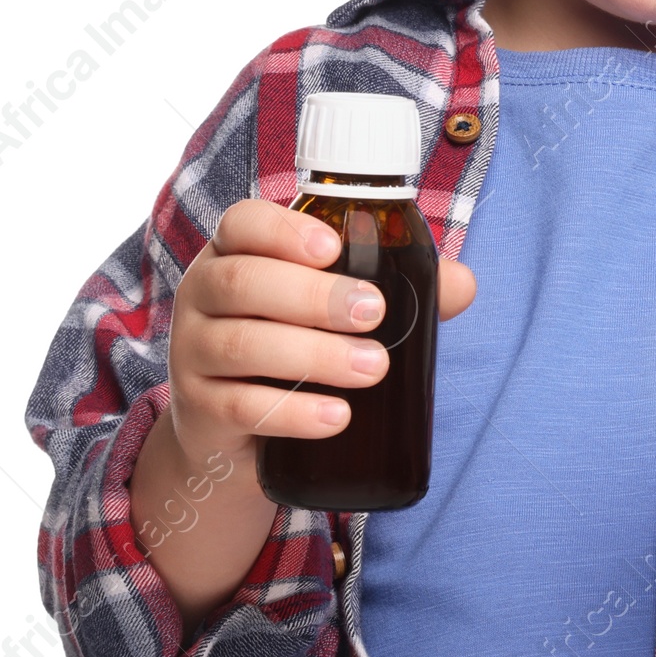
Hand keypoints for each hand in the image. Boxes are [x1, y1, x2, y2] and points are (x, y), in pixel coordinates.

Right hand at [167, 197, 475, 482]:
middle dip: (314, 295)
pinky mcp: (198, 411)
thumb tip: (464, 284)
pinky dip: (293, 412)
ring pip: (241, 344)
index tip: (334, 246)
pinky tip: (336, 416)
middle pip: (242, 281)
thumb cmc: (294, 346)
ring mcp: (192, 353)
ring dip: (313, 354)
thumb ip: (401, 289)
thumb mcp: (333, 310)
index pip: (241, 222)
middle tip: (375, 313)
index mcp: (236, 252)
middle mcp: (203, 294)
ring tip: (373, 369)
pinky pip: (239, 408)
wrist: (235, 434)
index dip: (283, 229)